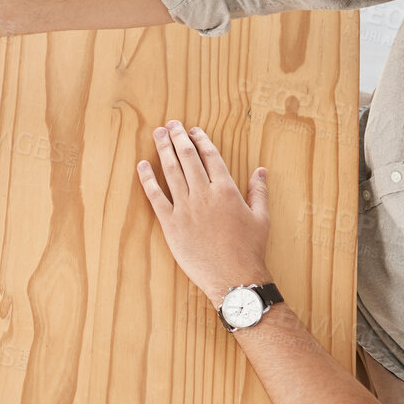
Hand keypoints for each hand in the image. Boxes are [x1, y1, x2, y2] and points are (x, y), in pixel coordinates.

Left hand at [136, 121, 272, 304]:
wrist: (234, 278)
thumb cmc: (250, 250)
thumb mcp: (261, 218)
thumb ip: (259, 192)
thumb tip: (261, 170)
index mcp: (226, 190)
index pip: (210, 156)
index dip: (200, 140)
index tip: (193, 130)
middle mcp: (204, 194)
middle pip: (188, 157)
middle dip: (178, 137)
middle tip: (170, 124)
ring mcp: (186, 209)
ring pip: (171, 171)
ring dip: (163, 150)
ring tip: (158, 134)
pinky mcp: (171, 224)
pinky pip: (155, 197)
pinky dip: (147, 179)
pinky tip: (142, 166)